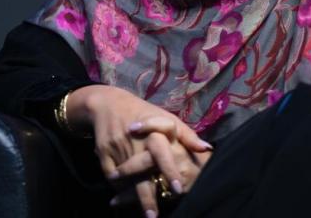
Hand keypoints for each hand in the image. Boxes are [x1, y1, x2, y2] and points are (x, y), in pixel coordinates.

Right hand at [66, 86, 210, 213]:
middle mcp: (135, 139)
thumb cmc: (144, 113)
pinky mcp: (103, 152)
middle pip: (142, 170)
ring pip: (126, 178)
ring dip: (133, 197)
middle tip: (155, 216)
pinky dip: (118, 188)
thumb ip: (187, 135)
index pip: (162, 152)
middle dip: (148, 194)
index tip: (177, 189)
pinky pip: (110, 174)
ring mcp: (118, 146)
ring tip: (146, 215)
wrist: (109, 104)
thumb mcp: (166, 119)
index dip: (169, 170)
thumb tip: (207, 149)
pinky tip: (125, 199)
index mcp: (154, 131)